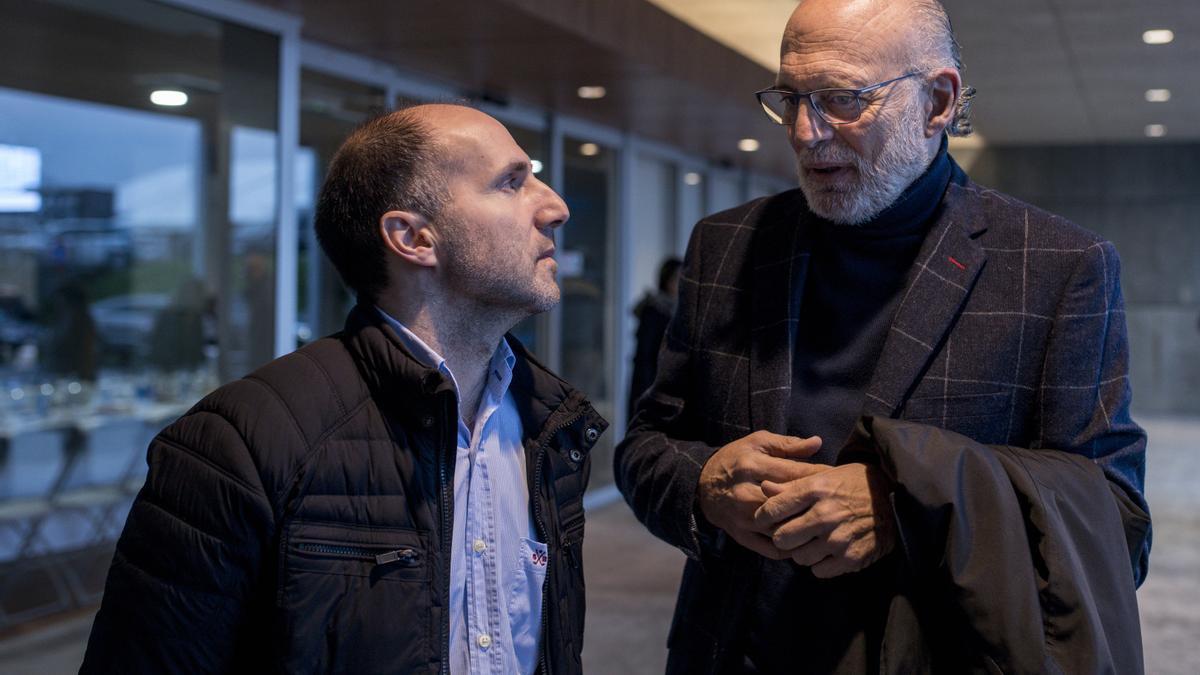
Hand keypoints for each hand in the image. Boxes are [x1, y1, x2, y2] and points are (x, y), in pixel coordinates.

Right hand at [697, 431, 826, 558]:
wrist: (702, 485)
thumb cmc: (736, 459)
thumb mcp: (758, 443)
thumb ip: (788, 444)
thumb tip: (818, 443)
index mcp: (751, 466)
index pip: (794, 473)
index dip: (819, 477)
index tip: (837, 480)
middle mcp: (746, 494)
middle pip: (789, 504)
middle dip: (816, 505)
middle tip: (837, 505)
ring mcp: (743, 519)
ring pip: (782, 529)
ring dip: (806, 530)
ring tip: (827, 526)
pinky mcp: (742, 536)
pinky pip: (771, 549)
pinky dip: (792, 549)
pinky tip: (806, 541)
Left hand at [753, 462, 895, 577]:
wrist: (895, 498)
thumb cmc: (853, 484)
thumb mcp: (823, 476)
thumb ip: (792, 485)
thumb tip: (764, 488)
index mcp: (815, 489)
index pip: (773, 510)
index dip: (764, 517)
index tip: (766, 520)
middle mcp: (825, 514)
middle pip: (781, 539)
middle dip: (783, 538)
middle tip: (792, 533)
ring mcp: (838, 538)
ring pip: (799, 558)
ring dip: (803, 552)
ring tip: (814, 542)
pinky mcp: (851, 557)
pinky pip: (819, 571)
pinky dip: (821, 564)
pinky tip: (830, 551)